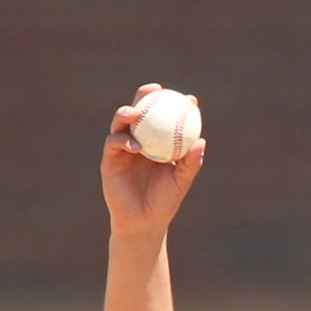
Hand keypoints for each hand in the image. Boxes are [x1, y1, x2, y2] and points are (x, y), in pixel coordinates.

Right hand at [102, 83, 207, 235]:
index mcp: (158, 142)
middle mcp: (139, 140)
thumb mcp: (181, 181)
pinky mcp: (109, 159)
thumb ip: (191, 162)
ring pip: (122, 122)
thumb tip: (202, 141)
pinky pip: (113, 143)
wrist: (143, 222)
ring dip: (128, 112)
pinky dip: (123, 141)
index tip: (189, 99)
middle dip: (145, 95)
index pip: (166, 118)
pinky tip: (135, 146)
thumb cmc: (165, 201)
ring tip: (136, 111)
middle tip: (156, 89)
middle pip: (140, 111)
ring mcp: (122, 148)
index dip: (176, 105)